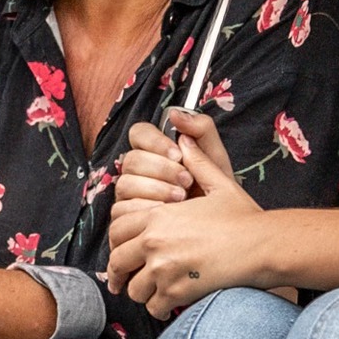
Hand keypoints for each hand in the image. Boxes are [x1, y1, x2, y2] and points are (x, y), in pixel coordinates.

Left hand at [106, 124, 270, 318]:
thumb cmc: (245, 217)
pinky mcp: (177, 292)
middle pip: (118, 263)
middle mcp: (154, 242)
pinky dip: (160, 307)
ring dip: (142, 292)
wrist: (263, 246)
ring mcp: (164, 269)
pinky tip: (169, 304)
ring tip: (152, 294)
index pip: (117, 231)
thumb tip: (185, 138)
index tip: (120, 255)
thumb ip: (197, 162)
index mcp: (158, 216)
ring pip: (135, 289)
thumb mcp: (220, 183)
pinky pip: (155, 306)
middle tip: (123, 283)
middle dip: (119, 275)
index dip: (116, 245)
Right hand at [115, 110, 240, 206]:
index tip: (178, 155)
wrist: (216, 225)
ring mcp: (129, 193)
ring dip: (155, 190)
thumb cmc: (214, 189)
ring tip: (181, 199)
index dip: (155, 142)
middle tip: (186, 181)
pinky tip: (165, 213)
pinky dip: (145, 209)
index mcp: (155, 150)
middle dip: (161, 170)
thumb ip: (200, 128)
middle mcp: (137, 170)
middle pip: (132, 160)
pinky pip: (122, 209)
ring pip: (125, 184)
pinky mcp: (125, 216)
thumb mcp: (214, 157)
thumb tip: (175, 113)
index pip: (138, 133)